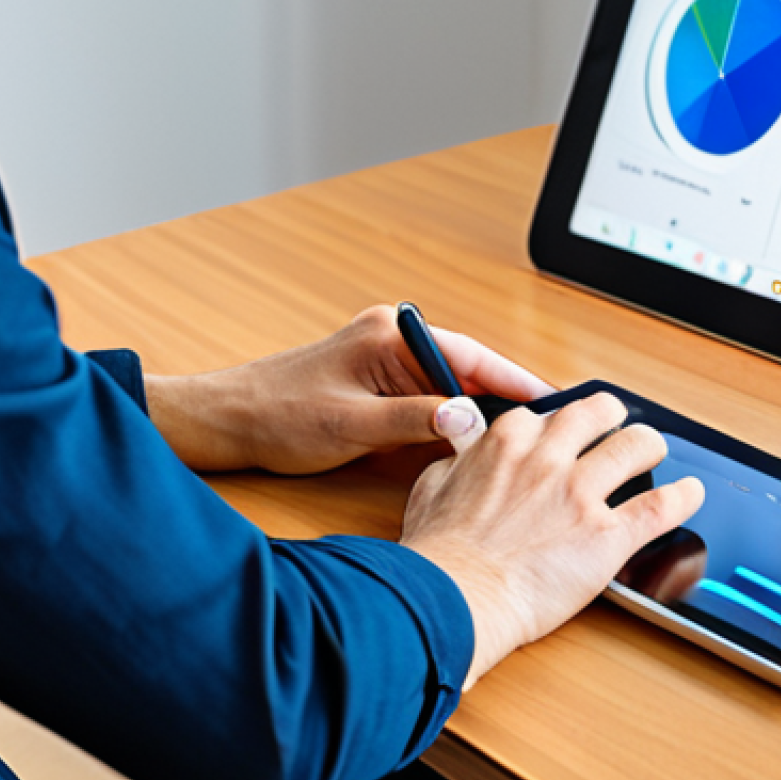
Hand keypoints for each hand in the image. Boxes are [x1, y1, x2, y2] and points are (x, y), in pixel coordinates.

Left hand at [145, 305, 552, 473]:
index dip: (513, 381)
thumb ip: (414, 420)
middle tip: (546, 433)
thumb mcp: (351, 424)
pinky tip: (470, 443)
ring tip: (520, 444)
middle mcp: (391, 339)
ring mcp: (385, 358)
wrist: (229, 420)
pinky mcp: (377, 380)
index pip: (468, 355)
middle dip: (503, 401)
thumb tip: (470, 419)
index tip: (551, 402)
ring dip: (477, 413)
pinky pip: (427, 396)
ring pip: (449, 386)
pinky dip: (449, 418)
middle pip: (465, 370)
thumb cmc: (277, 415)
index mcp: (389, 335)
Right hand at [400, 393, 704, 688]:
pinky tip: (691, 494)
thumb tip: (467, 446)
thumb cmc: (439, 553)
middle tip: (617, 424)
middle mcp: (548, 458)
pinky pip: (659, 506)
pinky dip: (683, 497)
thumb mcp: (434, 486)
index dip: (557, 425)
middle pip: (597, 413)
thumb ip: (460, 459)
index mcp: (506, 442)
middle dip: (611, 414)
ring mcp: (580, 494)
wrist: (455, 597)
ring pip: (636, 446)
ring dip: (651, 444)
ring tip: (655, 449)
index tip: (563, 434)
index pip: (544, 415)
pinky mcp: (607, 535)